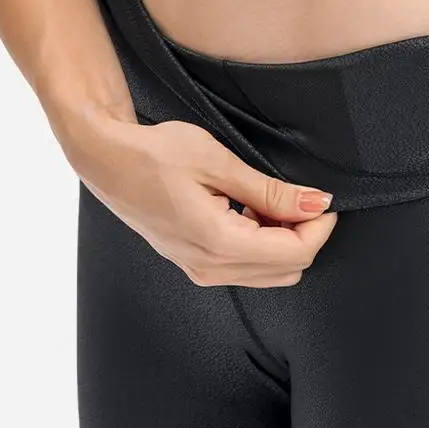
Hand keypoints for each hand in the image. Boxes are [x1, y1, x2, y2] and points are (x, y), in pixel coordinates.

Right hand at [65, 113, 337, 287]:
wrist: (106, 160)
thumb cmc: (155, 154)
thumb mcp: (220, 163)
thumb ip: (271, 192)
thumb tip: (317, 204)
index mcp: (217, 243)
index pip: (296, 253)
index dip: (320, 226)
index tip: (323, 199)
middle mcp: (209, 268)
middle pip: (288, 269)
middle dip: (304, 235)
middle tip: (295, 197)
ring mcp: (200, 271)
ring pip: (270, 273)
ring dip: (283, 240)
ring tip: (267, 201)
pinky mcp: (195, 265)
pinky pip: (247, 269)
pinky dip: (262, 244)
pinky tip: (249, 212)